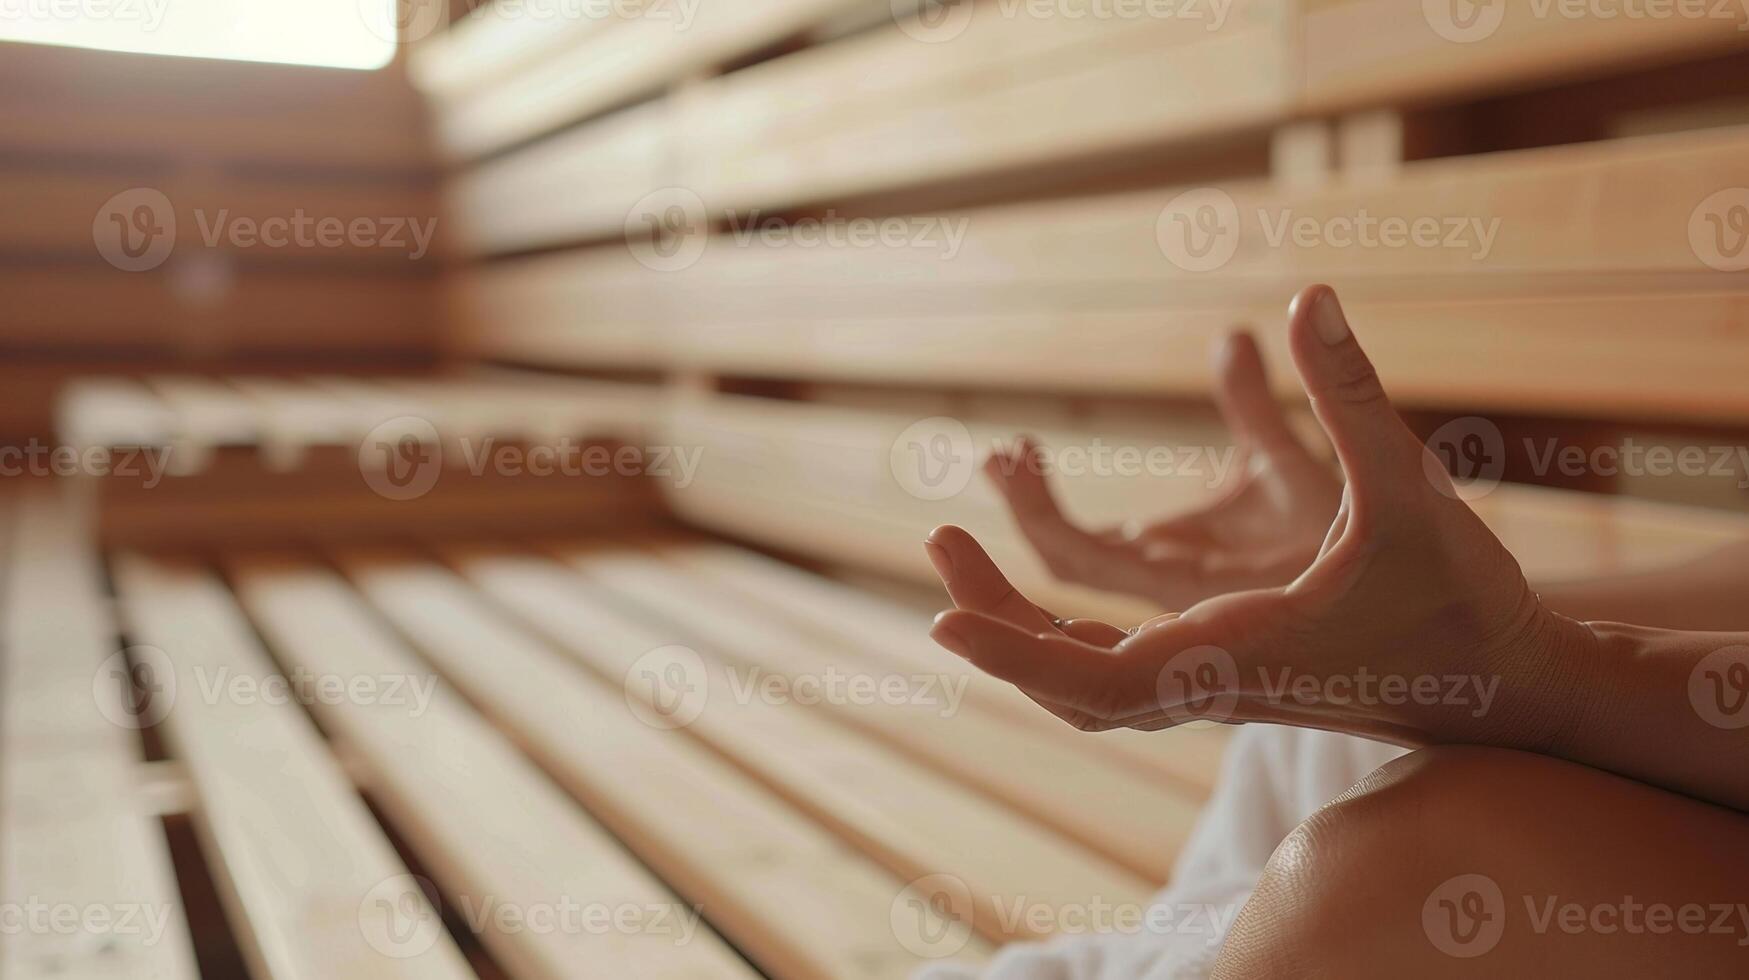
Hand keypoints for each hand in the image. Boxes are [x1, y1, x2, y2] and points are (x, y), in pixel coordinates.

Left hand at [926, 286, 1598, 747]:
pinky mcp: (1226, 684)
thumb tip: (1309, 293)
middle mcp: (1213, 682)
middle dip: (996, 621)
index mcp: (1239, 649)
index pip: (1097, 674)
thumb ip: (1350, 393)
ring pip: (1088, 688)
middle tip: (938, 542)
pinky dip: (1063, 644)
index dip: (1016, 647)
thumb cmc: (1462, 594)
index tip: (941, 619)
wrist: (1508, 689)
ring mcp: (1215, 693)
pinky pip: (1118, 679)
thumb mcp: (1407, 485)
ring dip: (1022, 631)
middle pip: (1068, 683)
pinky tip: (1039, 609)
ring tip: (967, 558)